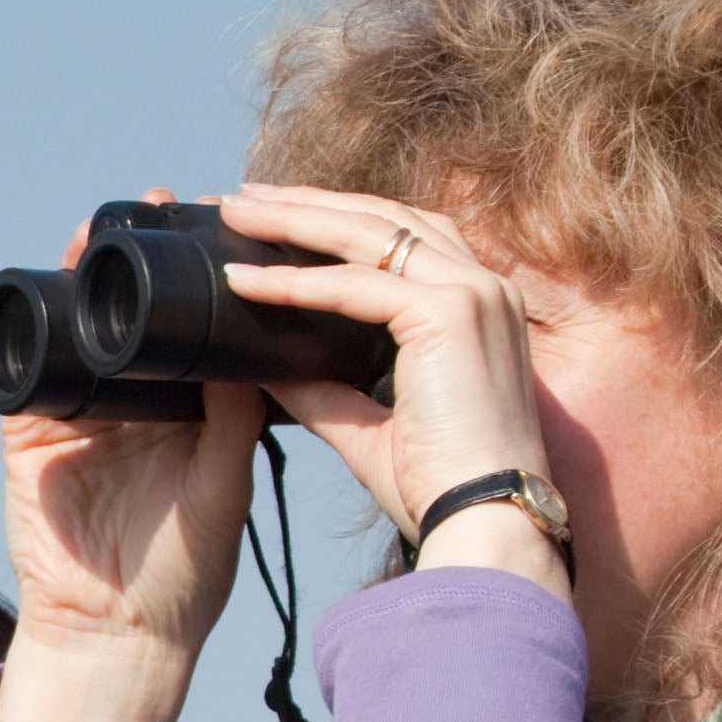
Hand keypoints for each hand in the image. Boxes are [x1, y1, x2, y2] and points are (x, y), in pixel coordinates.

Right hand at [0, 196, 259, 721]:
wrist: (121, 637)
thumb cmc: (184, 577)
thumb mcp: (226, 486)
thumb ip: (236, 420)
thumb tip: (255, 347)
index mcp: (183, 411)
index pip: (189, 327)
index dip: (202, 279)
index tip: (225, 228)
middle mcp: (129, 404)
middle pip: (128, 314)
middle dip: (138, 259)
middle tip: (162, 202)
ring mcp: (76, 419)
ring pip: (75, 330)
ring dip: (82, 278)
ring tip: (100, 231)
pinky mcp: (31, 440)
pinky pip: (26, 373)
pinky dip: (32, 333)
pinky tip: (49, 292)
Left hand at [201, 181, 554, 562]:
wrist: (486, 522)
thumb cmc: (440, 486)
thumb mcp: (369, 426)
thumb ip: (323, 389)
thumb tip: (268, 368)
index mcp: (477, 307)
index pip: (402, 239)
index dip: (336, 223)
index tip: (275, 222)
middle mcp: (484, 287)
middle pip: (384, 217)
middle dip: (307, 204)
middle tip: (241, 199)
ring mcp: (474, 294)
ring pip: (369, 233)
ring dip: (295, 220)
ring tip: (235, 215)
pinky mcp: (451, 315)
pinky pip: (356, 286)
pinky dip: (296, 281)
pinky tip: (247, 282)